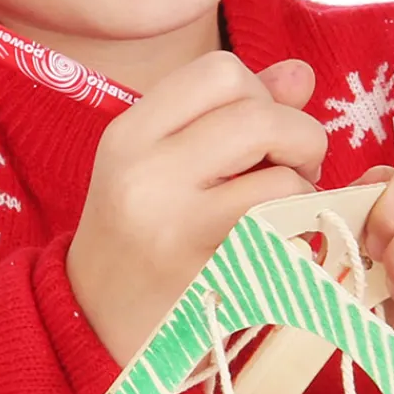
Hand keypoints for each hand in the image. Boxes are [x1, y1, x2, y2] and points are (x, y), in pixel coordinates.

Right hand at [67, 54, 329, 365]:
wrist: (90, 322)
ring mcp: (174, 230)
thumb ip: (228, 113)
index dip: (259, 95)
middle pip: (259, 118)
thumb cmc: (137, 232)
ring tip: (280, 211)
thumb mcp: (161, 161)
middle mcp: (145, 174)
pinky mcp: (206, 281)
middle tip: (290, 170)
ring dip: (302, 194)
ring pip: (281, 181)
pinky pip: (286, 242)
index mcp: (130, 133)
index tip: (257, 135)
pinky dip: (300, 240)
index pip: (222, 71)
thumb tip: (301, 73)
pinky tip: (279, 248)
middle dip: (299, 138)